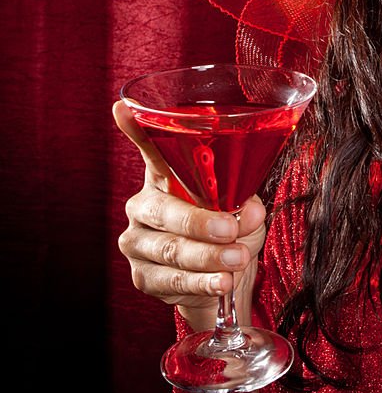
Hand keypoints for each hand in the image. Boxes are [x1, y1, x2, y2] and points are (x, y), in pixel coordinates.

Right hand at [113, 100, 267, 331]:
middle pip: (163, 210)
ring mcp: (139, 243)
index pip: (152, 151)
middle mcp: (144, 206)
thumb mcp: (246, 213)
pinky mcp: (143, 277)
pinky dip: (201, 283)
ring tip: (237, 261)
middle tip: (230, 230)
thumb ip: (245, 206)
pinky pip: (171, 280)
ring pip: (170, 249)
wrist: (224, 282)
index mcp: (168, 178)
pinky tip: (221, 283)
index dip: (136, 129)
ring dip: (208, 257)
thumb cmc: (231, 232)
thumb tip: (246, 211)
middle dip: (200, 222)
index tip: (123, 109)